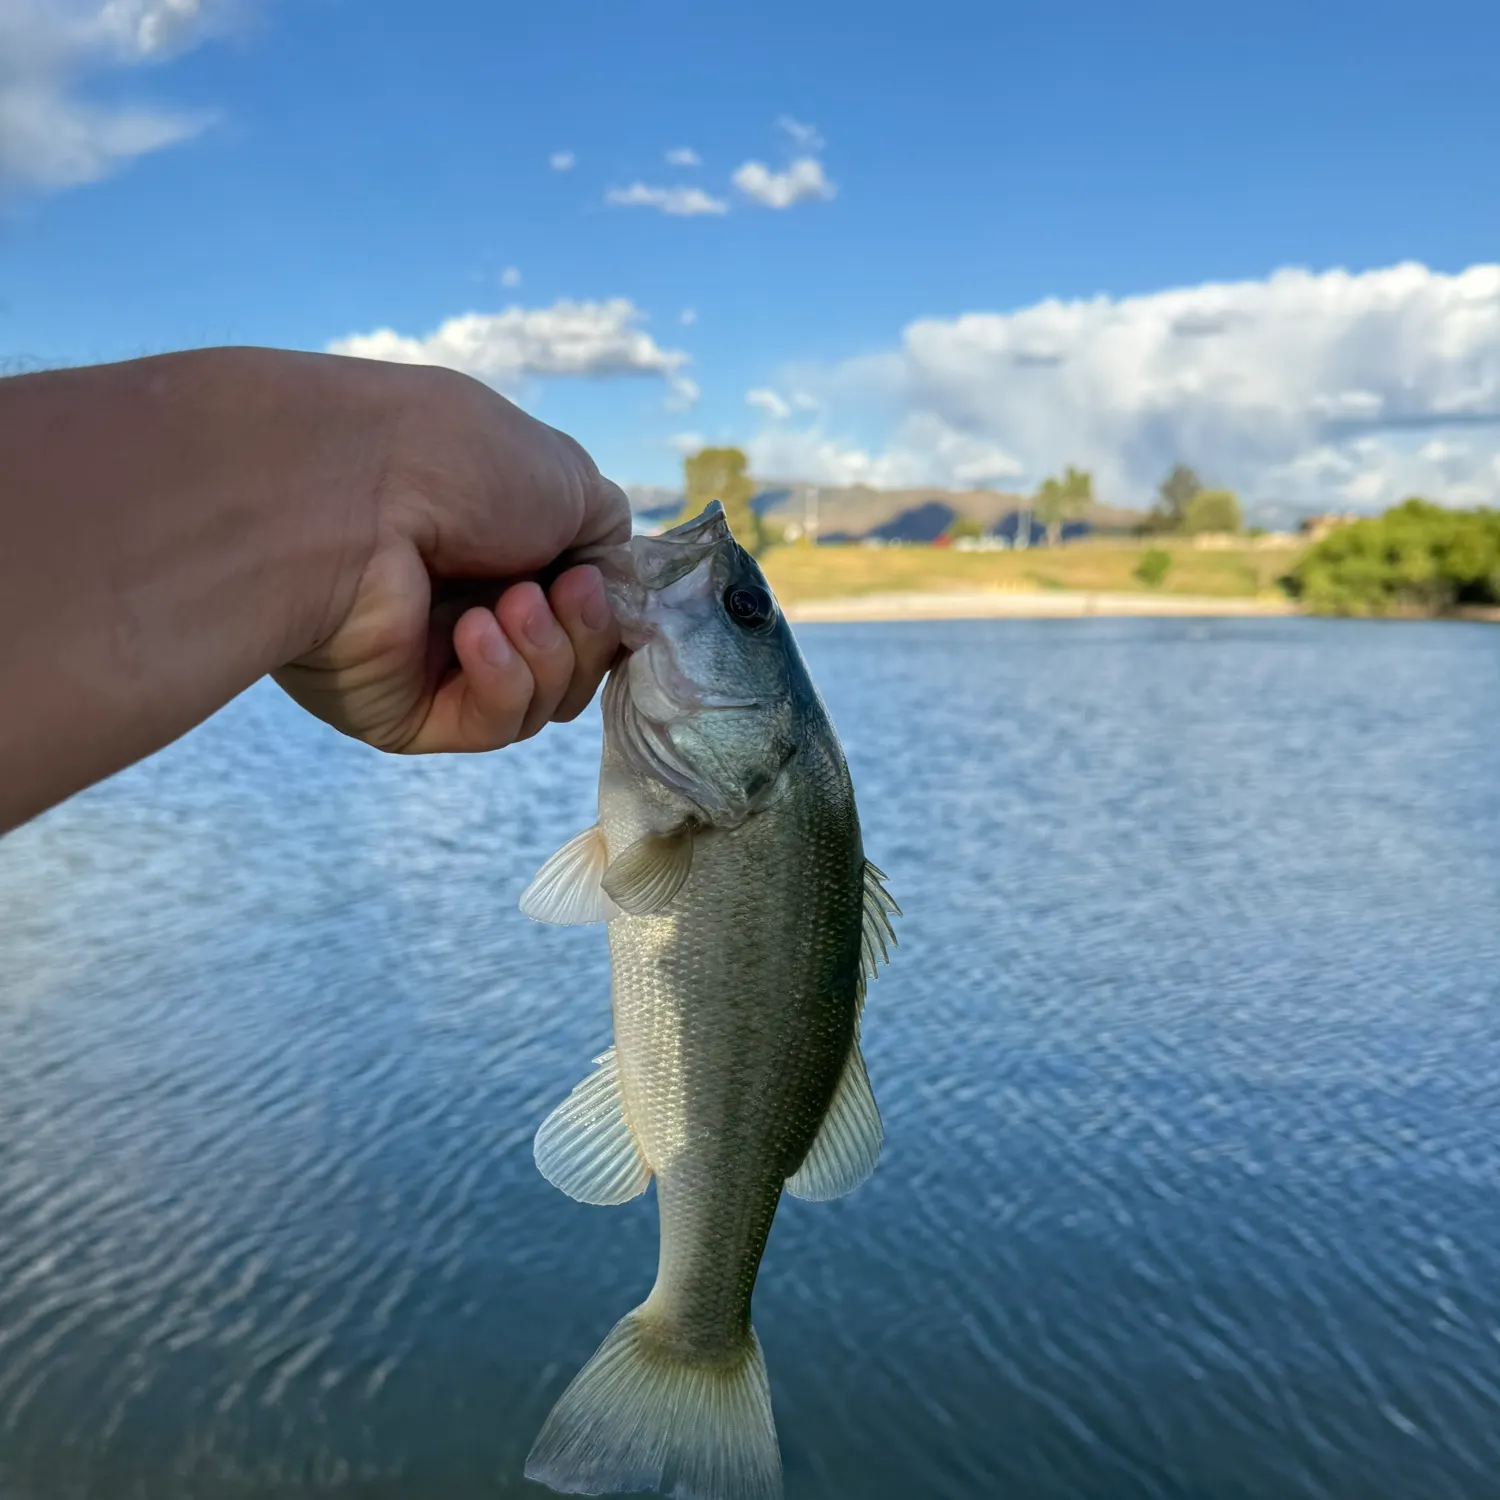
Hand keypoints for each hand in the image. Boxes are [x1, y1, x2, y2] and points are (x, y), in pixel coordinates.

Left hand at [273, 362, 629, 753]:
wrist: (349, 491)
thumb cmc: (455, 464)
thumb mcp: (567, 477)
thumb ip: (606, 535)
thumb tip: (605, 584)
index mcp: (497, 544)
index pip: (580, 608)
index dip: (606, 608)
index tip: (598, 580)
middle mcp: (464, 601)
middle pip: (572, 662)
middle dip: (583, 632)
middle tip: (563, 590)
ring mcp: (432, 662)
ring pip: (541, 700)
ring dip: (545, 652)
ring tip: (510, 603)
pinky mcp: (405, 714)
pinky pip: (490, 723)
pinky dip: (500, 680)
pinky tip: (472, 633)